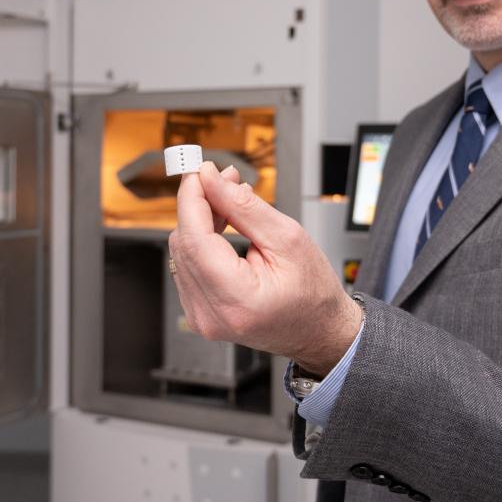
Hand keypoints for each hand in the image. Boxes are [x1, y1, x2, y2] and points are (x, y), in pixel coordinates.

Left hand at [168, 161, 362, 375]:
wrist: (319, 331)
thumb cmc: (313, 294)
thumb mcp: (287, 238)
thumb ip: (243, 206)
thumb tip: (210, 179)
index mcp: (236, 299)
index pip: (194, 239)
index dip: (193, 198)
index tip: (199, 171)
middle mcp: (211, 314)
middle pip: (185, 244)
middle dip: (200, 205)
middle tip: (225, 181)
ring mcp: (202, 318)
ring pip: (182, 253)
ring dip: (200, 222)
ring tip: (230, 203)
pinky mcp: (200, 314)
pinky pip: (188, 268)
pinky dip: (201, 243)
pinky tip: (222, 229)